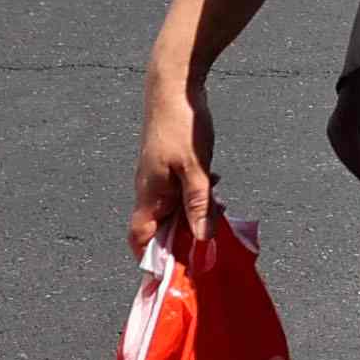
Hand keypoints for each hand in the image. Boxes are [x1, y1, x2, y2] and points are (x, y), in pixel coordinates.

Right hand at [132, 72, 218, 259]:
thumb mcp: (195, 168)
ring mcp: (159, 177)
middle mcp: (150, 190)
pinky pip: (182, 190)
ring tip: (218, 214)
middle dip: (183, 240)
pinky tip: (215, 187)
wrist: (174, 84)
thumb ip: (198, 205)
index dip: (152, 261)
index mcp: (149, 195)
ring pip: (175, 208)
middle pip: (161, 228)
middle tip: (210, 246)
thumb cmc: (181, 125)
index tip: (173, 275)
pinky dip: (198, 195)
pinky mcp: (170, 164)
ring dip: (194, 215)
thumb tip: (201, 240)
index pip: (141, 240)